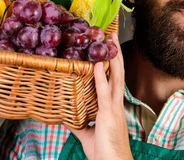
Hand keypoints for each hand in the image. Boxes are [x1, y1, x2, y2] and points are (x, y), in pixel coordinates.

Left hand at [68, 33, 132, 159]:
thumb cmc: (104, 153)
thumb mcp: (86, 135)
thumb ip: (77, 123)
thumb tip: (65, 116)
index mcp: (112, 107)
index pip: (113, 80)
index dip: (112, 64)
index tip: (108, 49)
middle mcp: (116, 104)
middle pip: (118, 73)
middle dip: (115, 54)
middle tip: (110, 35)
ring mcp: (114, 108)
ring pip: (116, 77)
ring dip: (112, 58)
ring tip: (108, 41)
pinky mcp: (109, 115)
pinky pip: (104, 93)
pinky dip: (101, 77)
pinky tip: (98, 65)